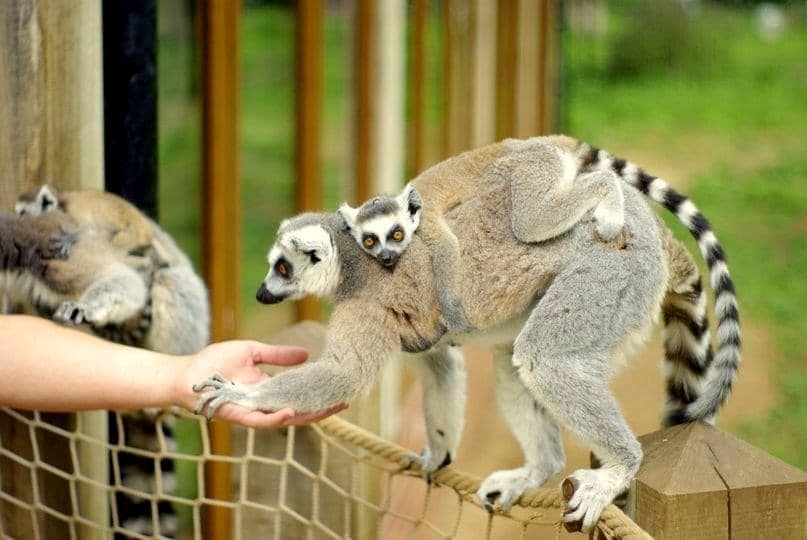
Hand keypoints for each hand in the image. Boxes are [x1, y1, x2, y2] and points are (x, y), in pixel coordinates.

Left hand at [175, 340, 346, 428]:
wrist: (187, 373)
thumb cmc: (214, 362)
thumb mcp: (253, 351)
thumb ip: (278, 355)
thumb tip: (305, 354)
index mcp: (269, 389)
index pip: (300, 394)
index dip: (320, 393)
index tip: (340, 388)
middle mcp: (265, 404)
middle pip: (300, 410)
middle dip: (322, 409)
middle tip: (345, 402)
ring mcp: (254, 412)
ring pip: (286, 420)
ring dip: (307, 416)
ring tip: (328, 409)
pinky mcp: (240, 416)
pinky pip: (261, 422)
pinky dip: (277, 419)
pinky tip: (291, 413)